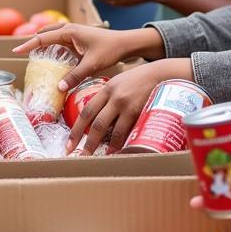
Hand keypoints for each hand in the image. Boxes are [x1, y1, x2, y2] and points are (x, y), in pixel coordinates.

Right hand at [12, 23, 137, 88]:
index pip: (42, 37)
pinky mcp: (79, 36)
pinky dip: (52, 44)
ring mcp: (74, 31)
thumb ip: (75, 75)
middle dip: (33, 42)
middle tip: (24, 54)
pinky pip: (60, 38)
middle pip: (45, 33)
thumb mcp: (92, 64)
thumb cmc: (110, 50)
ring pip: (52, 34)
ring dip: (43, 41)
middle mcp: (69, 28)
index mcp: (69, 32)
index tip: (15, 51)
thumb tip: (58, 87)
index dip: (28, 45)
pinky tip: (53, 55)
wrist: (126, 43)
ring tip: (35, 54)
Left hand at [67, 58, 193, 154]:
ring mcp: (125, 104)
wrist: (161, 73)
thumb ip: (108, 97)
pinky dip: (121, 143)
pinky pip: (127, 130)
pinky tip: (118, 151)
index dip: (76, 129)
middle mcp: (113, 97)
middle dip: (85, 142)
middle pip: (94, 123)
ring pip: (111, 130)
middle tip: (79, 155)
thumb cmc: (139, 80)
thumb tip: (98, 116)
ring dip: (104, 146)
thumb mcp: (119, 83)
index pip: (86, 111)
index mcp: (105, 90)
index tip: (69, 143)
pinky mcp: (138, 110)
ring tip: (98, 158)